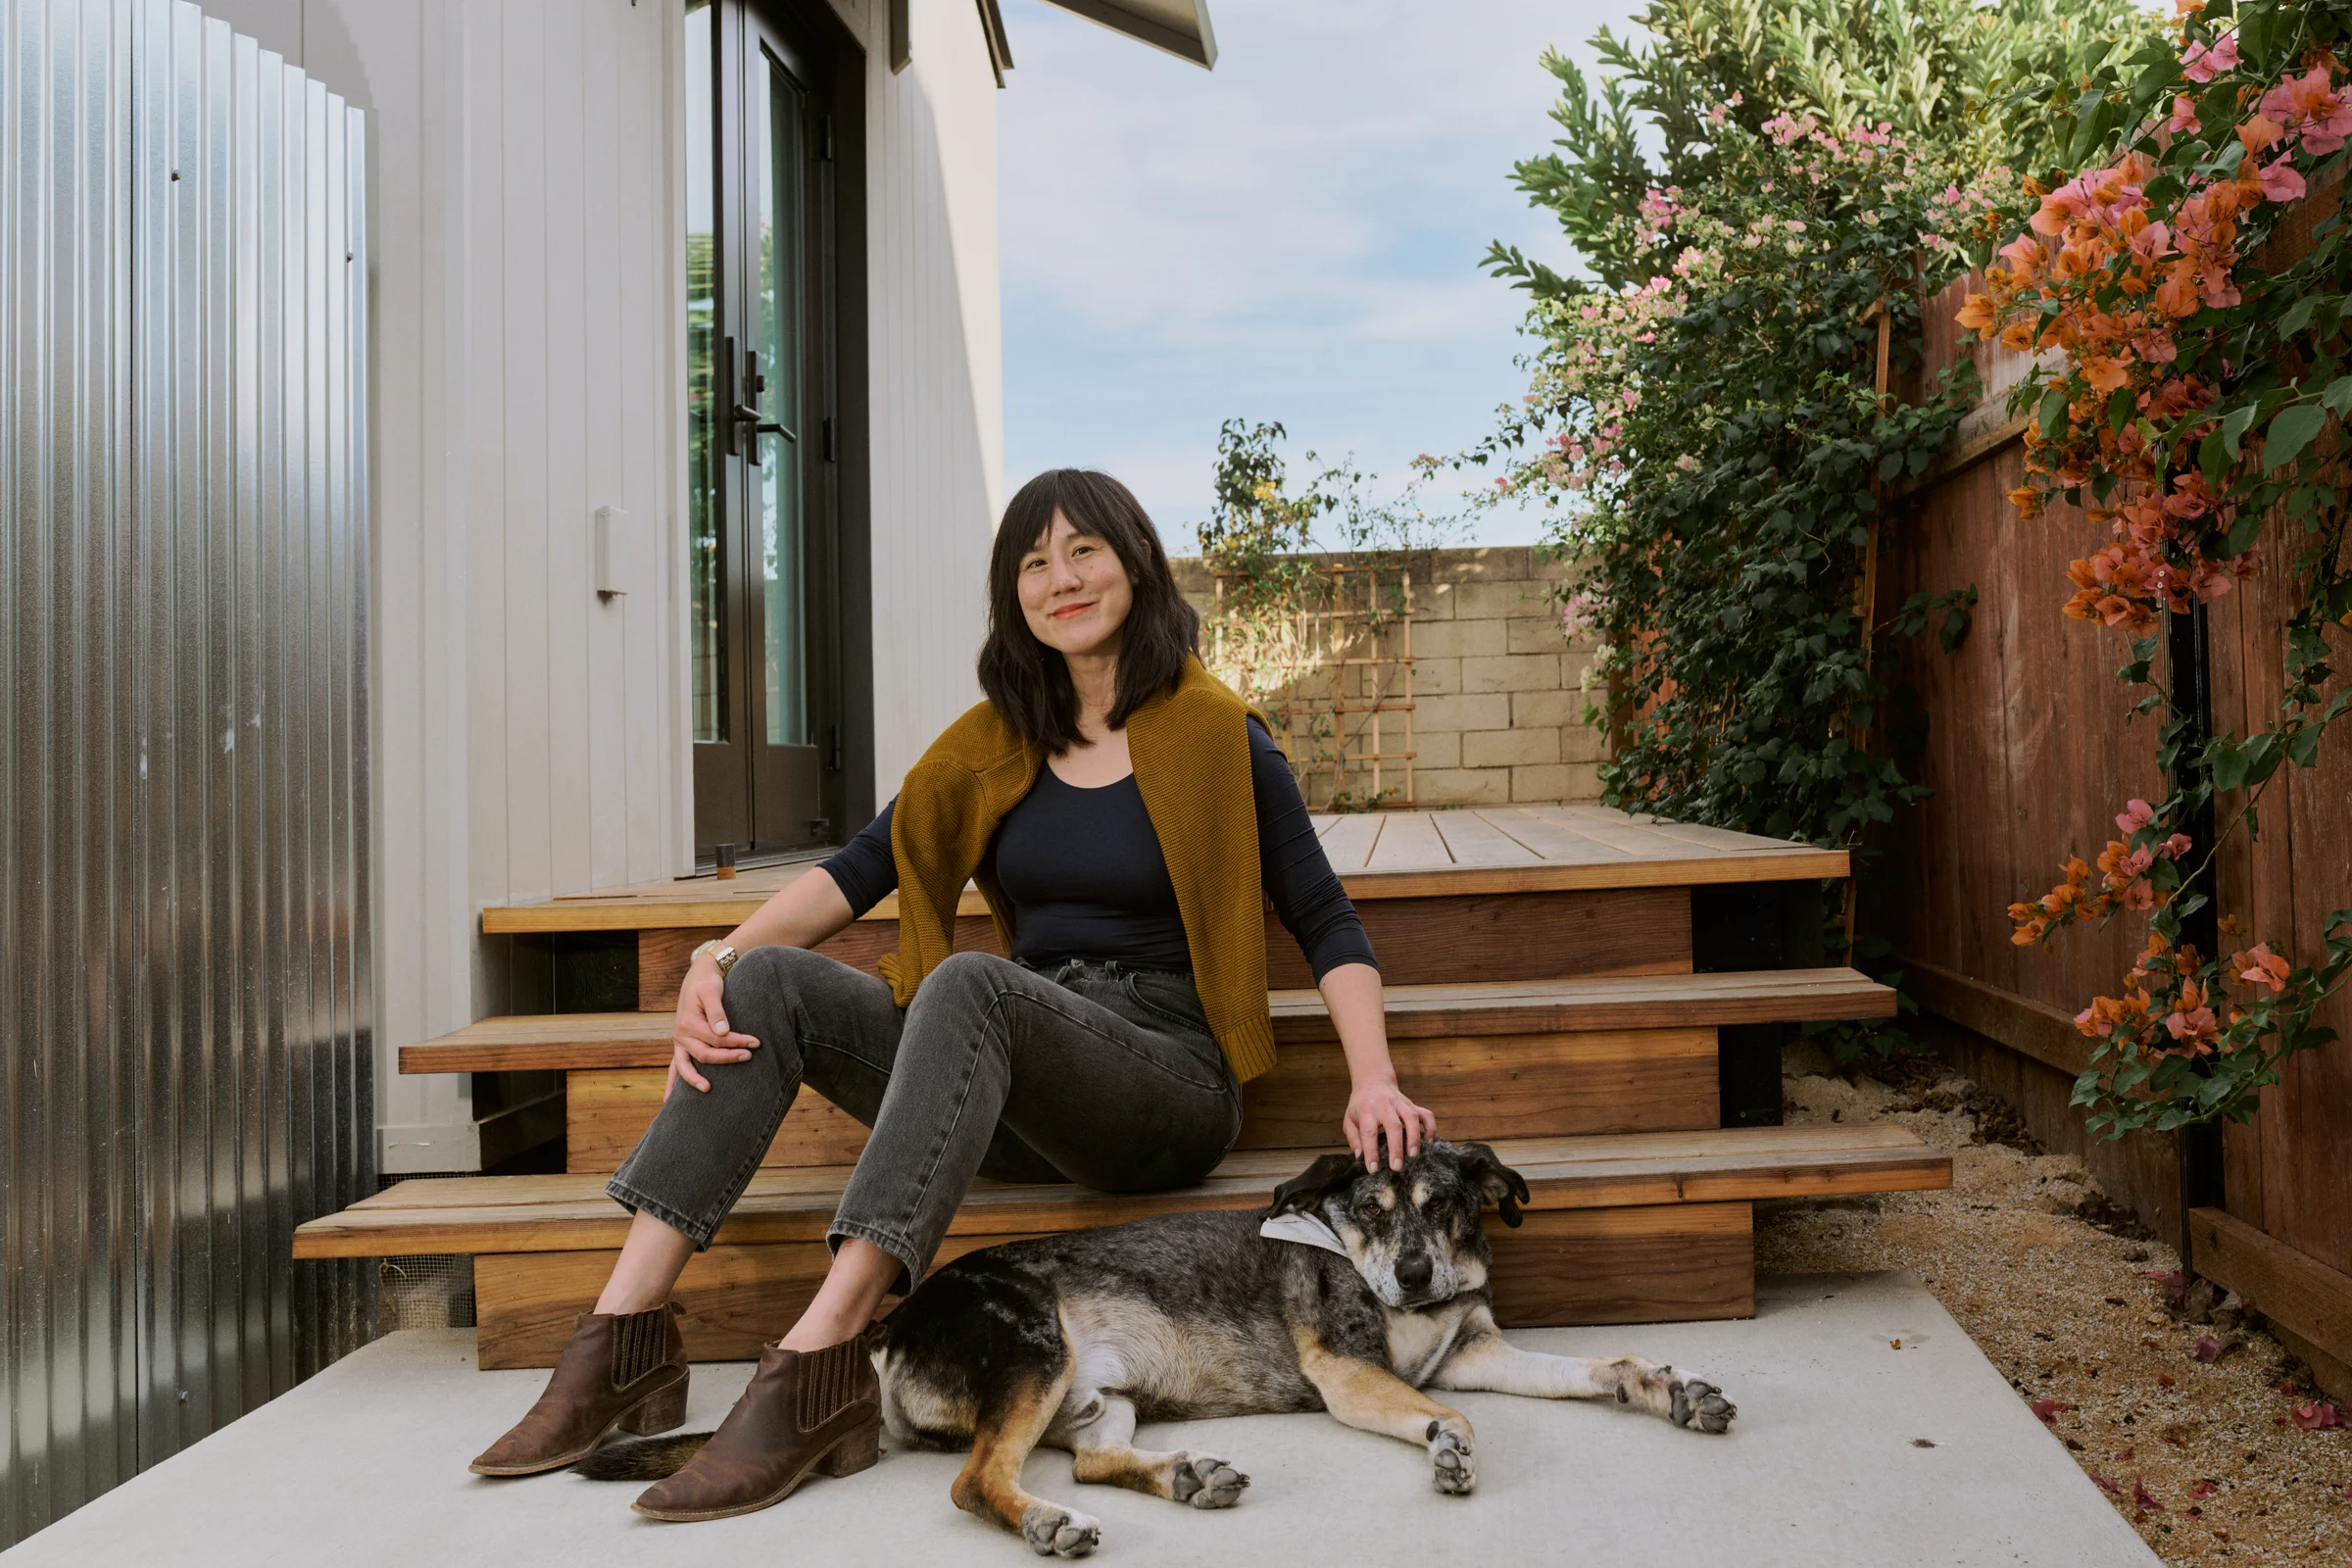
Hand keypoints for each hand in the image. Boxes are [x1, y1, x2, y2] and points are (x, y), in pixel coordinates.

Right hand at [667, 956, 761, 1096]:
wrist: (697, 977)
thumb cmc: (706, 982)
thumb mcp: (712, 991)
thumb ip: (717, 1011)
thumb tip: (723, 1032)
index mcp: (687, 1023)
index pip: (716, 1039)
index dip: (736, 1042)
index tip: (755, 1043)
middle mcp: (679, 1035)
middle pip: (705, 1054)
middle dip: (728, 1058)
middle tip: (749, 1056)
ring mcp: (678, 1042)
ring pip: (685, 1066)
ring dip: (695, 1080)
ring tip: (708, 1090)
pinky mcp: (681, 1045)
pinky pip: (674, 1067)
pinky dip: (672, 1083)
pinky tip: (668, 1100)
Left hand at [1343, 1080, 1435, 1170]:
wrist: (1373, 1081)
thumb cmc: (1361, 1105)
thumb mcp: (1349, 1119)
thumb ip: (1353, 1138)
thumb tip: (1360, 1157)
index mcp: (1366, 1111)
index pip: (1369, 1132)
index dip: (1371, 1152)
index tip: (1373, 1169)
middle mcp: (1385, 1106)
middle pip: (1393, 1126)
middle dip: (1396, 1148)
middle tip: (1396, 1167)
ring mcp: (1401, 1104)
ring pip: (1411, 1118)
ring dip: (1414, 1138)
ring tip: (1413, 1156)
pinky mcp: (1413, 1105)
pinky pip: (1426, 1115)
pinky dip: (1430, 1128)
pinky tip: (1429, 1142)